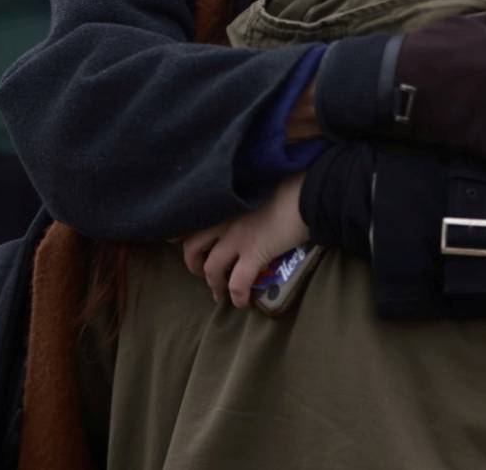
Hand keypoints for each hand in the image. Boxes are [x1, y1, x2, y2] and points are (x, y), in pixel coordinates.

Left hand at [181, 174, 308, 307]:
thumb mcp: (258, 184)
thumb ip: (244, 196)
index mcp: (225, 201)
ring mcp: (237, 237)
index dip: (180, 232)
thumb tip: (245, 207)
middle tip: (202, 271)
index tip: (174, 240)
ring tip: (219, 293)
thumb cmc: (291, 183)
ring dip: (213, 284)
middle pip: (192, 246)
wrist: (311, 191)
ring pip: (211, 268)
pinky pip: (237, 282)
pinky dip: (236, 296)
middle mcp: (225, 218)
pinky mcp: (255, 253)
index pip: (193, 217)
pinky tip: (241, 303)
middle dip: (193, 263)